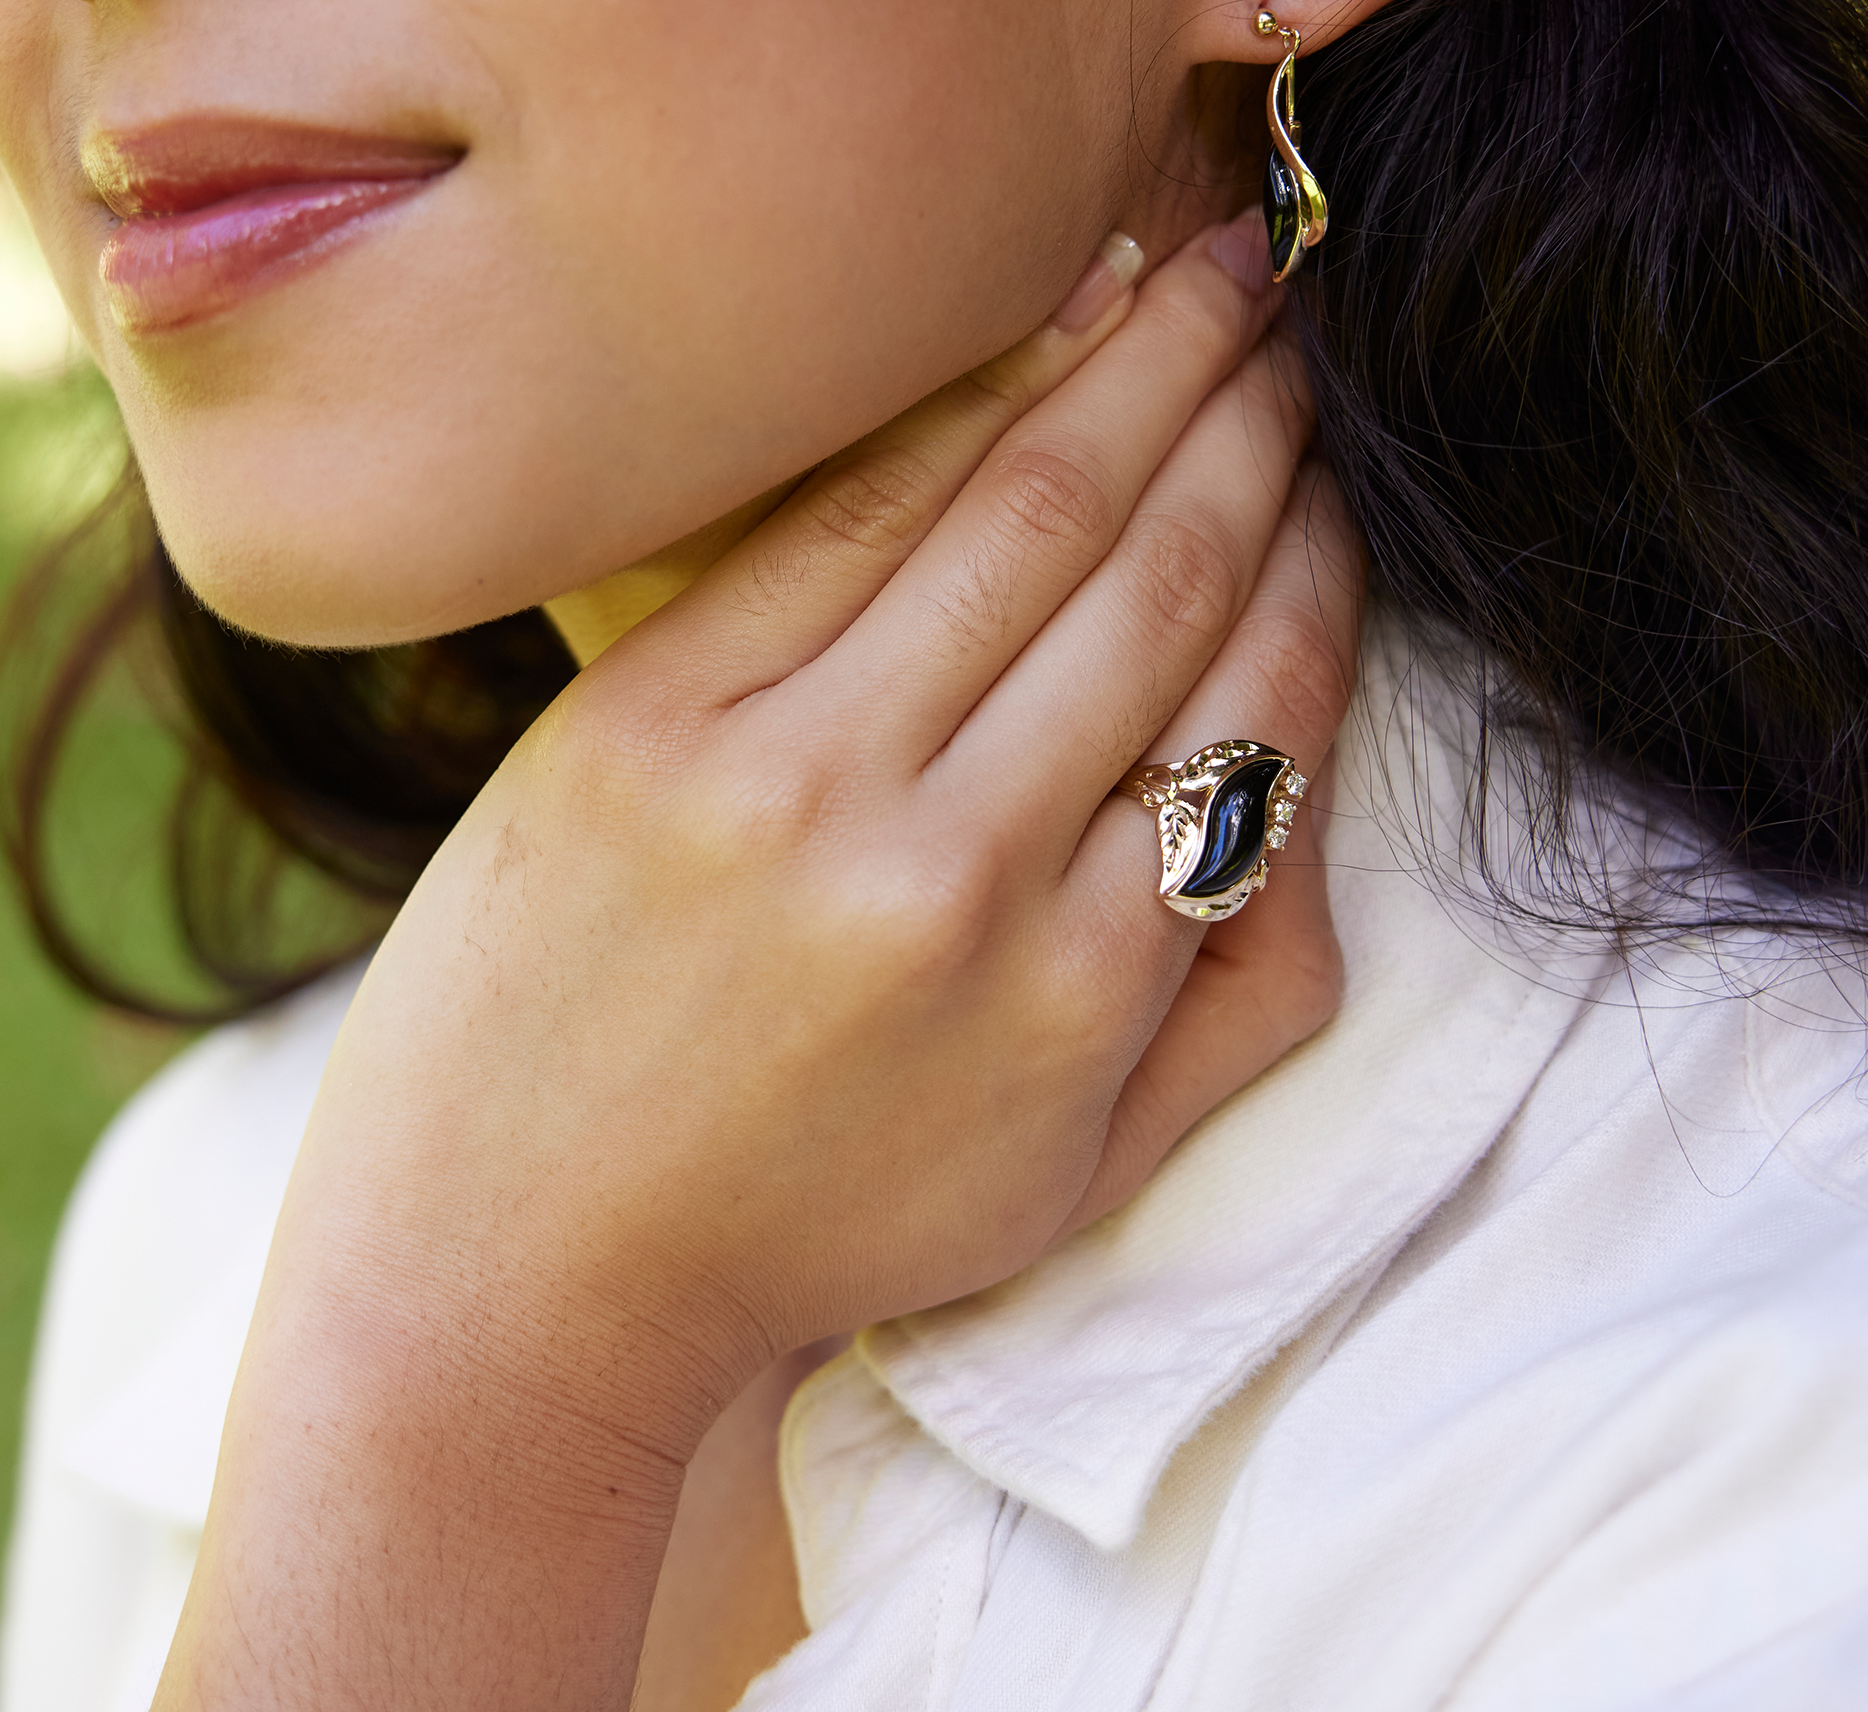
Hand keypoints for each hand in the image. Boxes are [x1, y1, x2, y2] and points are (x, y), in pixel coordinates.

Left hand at [62, 213, 1358, 1711]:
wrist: (526, 1268)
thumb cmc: (821, 1226)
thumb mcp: (1082, 1177)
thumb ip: (1241, 1003)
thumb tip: (1315, 789)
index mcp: (1078, 991)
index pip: (1254, 707)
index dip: (1318, 562)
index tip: (1342, 478)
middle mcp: (950, 872)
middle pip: (1155, 577)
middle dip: (1254, 427)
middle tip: (1306, 330)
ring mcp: (789, 783)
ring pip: (1022, 513)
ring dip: (1143, 373)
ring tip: (1214, 287)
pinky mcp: (650, 723)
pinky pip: (842, 516)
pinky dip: (961, 407)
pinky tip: (1047, 336)